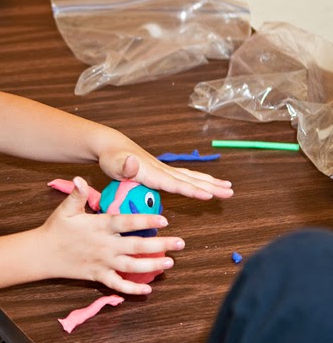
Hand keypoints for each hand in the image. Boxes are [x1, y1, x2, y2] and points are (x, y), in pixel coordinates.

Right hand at [38, 177, 184, 294]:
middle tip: (180, 243)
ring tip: (170, 263)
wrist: (43, 254)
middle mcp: (104, 245)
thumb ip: (77, 194)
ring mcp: (102, 262)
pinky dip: (132, 289)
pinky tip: (148, 289)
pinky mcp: (97, 276)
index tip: (165, 219)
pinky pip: (117, 285)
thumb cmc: (56, 229)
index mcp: (99, 226)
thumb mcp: (66, 208)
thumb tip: (80, 178)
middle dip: (160, 245)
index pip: (126, 223)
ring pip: (131, 266)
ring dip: (152, 265)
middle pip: (136, 246)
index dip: (145, 220)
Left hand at [97, 130, 233, 199]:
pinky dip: (199, 180)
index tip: (208, 195)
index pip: (175, 183)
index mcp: (152, 172)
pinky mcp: (163, 171)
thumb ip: (124, 166)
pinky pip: (185, 177)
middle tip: (230, 192)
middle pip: (190, 179)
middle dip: (210, 186)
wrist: (113, 147)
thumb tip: (133, 162)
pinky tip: (207, 184)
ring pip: (191, 177)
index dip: (191, 190)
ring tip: (228, 188)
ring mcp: (164, 169)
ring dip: (210, 182)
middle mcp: (162, 170)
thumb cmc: (112, 158)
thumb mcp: (113, 164)